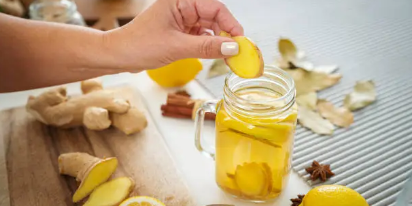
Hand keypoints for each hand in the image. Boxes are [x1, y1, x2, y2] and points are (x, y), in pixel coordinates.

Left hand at [105, 0, 243, 70]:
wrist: (118, 56)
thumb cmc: (139, 45)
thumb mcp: (176, 47)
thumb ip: (207, 47)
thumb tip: (233, 48)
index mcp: (180, 1)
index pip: (215, 7)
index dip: (230, 24)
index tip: (240, 41)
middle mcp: (182, 7)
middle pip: (214, 18)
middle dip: (226, 35)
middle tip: (236, 54)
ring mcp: (181, 20)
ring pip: (209, 29)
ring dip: (218, 43)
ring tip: (226, 58)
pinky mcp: (179, 32)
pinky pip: (200, 37)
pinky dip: (208, 47)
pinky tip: (212, 56)